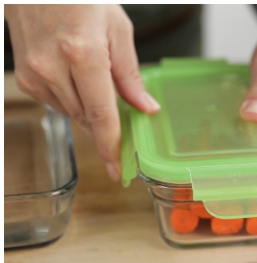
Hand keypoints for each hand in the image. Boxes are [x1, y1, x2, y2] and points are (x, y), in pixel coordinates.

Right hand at [5, 4, 159, 180]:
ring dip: (90, 109)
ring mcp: (34, 73)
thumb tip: (146, 108)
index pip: (101, 114)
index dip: (111, 145)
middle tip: (125, 128)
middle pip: (87, 118)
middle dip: (107, 126)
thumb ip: (130, 74)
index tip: (118, 167)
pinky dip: (73, 99)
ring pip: (72, 113)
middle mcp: (53, 67)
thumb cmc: (81, 0)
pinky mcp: (25, 78)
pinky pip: (56, 103)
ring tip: (97, 80)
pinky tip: (78, 78)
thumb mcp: (118, 29)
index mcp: (83, 53)